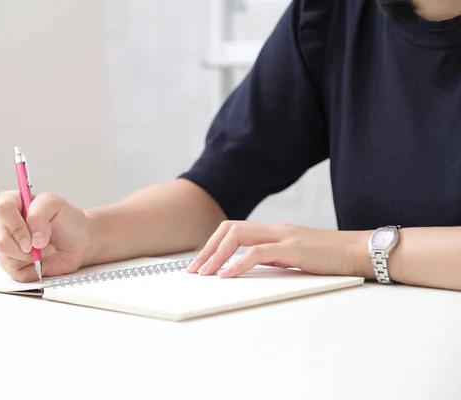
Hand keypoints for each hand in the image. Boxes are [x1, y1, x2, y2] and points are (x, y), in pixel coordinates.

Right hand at [0, 191, 92, 281]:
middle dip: (26, 248)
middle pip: (1, 240)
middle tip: (43, 245)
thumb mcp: (57, 204)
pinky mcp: (12, 264)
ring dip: (33, 257)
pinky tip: (42, 259)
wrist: (78, 240)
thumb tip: (33, 238)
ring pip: (7, 258)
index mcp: (11, 202)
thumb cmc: (66, 219)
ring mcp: (5, 245)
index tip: (32, 238)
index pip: (2, 210)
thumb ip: (40, 212)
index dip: (16, 226)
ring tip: (47, 248)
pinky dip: (34, 269)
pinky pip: (16, 272)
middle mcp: (3, 224)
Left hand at [186, 221, 370, 277]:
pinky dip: (238, 263)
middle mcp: (274, 229)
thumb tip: (246, 267)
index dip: (213, 245)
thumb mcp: (294, 257)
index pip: (233, 229)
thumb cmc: (329, 258)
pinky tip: (227, 275)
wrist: (359, 252)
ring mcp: (283, 236)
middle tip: (194, 270)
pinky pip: (258, 252)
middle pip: (229, 229)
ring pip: (238, 236)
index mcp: (273, 231)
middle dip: (207, 249)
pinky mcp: (293, 248)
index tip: (200, 264)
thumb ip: (272, 257)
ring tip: (204, 274)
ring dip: (216, 255)